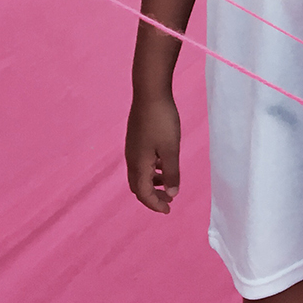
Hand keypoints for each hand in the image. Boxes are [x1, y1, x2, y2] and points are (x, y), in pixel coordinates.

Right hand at [125, 95, 181, 213]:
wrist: (149, 93)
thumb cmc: (162, 121)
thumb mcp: (171, 149)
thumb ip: (171, 173)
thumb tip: (171, 194)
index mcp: (139, 164)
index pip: (143, 193)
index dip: (155, 204)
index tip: (168, 210)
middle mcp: (131, 159)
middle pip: (138, 186)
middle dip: (152, 196)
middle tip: (168, 201)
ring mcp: (132, 148)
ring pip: (140, 174)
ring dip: (153, 183)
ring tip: (169, 183)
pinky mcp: (136, 138)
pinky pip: (141, 162)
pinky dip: (152, 170)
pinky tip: (163, 163)